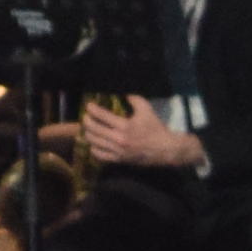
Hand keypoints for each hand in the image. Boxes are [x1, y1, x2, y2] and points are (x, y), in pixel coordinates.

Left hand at [85, 97, 201, 171]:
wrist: (165, 149)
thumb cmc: (155, 128)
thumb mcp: (146, 109)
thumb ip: (133, 98)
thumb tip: (121, 91)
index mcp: (125, 126)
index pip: (102, 116)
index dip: (92, 109)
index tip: (89, 105)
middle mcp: (119, 139)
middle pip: (93, 129)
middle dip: (86, 121)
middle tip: (86, 116)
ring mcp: (118, 151)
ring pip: (94, 142)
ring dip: (88, 133)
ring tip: (89, 128)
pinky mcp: (119, 160)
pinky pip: (99, 155)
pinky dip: (94, 148)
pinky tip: (95, 143)